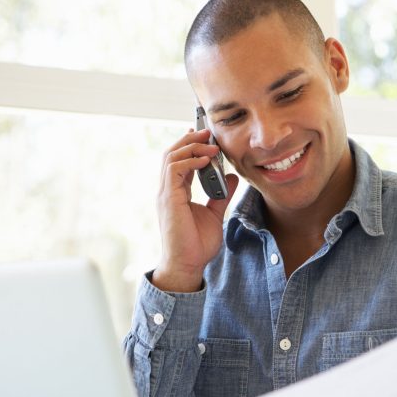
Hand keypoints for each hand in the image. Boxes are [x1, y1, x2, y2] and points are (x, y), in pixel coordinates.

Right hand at [152, 128, 238, 292]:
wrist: (188, 264)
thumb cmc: (197, 244)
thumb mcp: (215, 214)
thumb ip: (221, 195)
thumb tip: (231, 177)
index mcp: (175, 192)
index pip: (179, 161)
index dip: (190, 146)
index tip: (205, 136)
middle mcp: (167, 190)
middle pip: (172, 153)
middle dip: (190, 140)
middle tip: (208, 132)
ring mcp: (165, 194)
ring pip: (171, 157)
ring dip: (192, 147)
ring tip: (211, 144)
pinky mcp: (168, 199)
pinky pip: (175, 170)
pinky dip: (190, 161)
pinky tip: (207, 161)